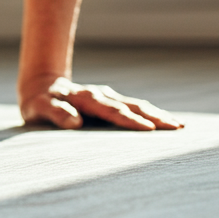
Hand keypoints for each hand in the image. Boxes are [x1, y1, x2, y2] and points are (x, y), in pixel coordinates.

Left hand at [20, 76, 183, 130]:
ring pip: (135, 105)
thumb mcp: (39, 108)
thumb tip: (74, 123)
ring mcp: (106, 97)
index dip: (129, 120)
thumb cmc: (39, 103)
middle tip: (177, 128)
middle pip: (130, 106)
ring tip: (179, 126)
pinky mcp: (110, 101)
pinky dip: (151, 114)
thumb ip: (55, 113)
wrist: (40, 87)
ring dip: (157, 115)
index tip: (149, 129)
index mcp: (84, 98)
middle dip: (154, 117)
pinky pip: (133, 107)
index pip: (110, 111)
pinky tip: (166, 122)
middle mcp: (99, 95)